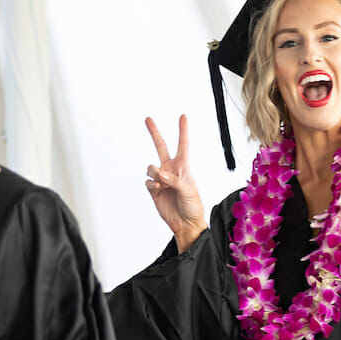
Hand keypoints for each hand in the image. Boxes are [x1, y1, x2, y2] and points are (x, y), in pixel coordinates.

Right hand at [145, 116, 206, 251]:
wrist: (185, 223)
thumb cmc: (193, 206)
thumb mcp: (188, 191)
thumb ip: (174, 180)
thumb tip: (160, 174)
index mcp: (183, 167)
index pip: (183, 145)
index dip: (183, 130)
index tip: (183, 116)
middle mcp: (171, 170)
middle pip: (161, 147)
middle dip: (154, 132)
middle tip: (148, 118)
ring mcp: (161, 179)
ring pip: (150, 167)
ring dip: (153, 173)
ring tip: (162, 183)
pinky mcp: (153, 189)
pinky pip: (147, 181)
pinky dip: (151, 184)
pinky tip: (157, 190)